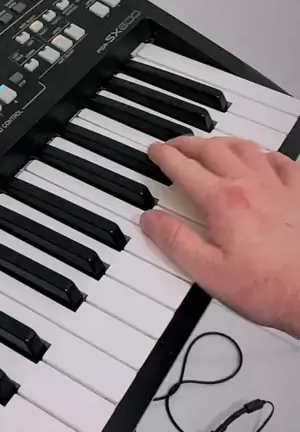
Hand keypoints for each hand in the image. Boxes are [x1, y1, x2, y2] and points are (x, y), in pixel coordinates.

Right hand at [139, 136, 299, 336]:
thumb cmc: (267, 288)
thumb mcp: (208, 271)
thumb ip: (176, 241)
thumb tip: (151, 220)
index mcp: (223, 201)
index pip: (185, 168)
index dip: (165, 156)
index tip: (155, 151)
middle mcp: (250, 185)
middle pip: (213, 150)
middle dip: (188, 144)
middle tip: (175, 145)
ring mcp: (278, 186)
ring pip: (246, 148)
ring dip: (222, 143)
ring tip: (210, 147)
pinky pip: (281, 161)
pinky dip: (264, 155)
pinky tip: (261, 160)